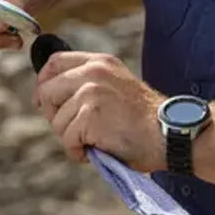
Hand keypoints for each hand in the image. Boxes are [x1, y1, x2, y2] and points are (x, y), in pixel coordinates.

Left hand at [34, 51, 165, 171]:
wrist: (171, 134)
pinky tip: (94, 151)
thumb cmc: (144, 119)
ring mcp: (90, 93)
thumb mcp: (115, 86)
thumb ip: (88, 84)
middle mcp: (93, 72)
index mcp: (99, 63)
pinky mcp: (90, 116)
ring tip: (94, 141)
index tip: (43, 102)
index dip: (43, 83)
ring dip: (70, 138)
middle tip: (73, 131)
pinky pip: (67, 139)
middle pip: (47, 91)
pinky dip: (77, 151)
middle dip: (53, 116)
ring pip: (56, 121)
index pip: (54, 62)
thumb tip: (49, 97)